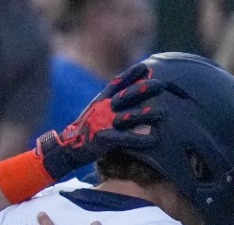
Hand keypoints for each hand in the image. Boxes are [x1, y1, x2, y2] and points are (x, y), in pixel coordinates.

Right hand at [35, 64, 164, 179]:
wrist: (70, 148)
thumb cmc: (89, 130)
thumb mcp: (99, 112)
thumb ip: (113, 104)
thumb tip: (133, 99)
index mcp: (101, 101)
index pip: (117, 83)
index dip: (131, 74)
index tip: (146, 66)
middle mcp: (103, 109)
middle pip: (126, 96)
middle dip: (143, 89)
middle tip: (161, 84)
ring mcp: (103, 123)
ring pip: (128, 116)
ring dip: (146, 114)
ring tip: (163, 113)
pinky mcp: (103, 139)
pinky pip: (124, 138)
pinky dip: (139, 139)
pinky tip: (153, 140)